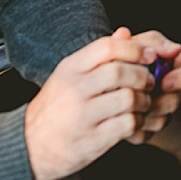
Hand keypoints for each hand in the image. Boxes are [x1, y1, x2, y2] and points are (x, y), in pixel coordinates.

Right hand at [23, 28, 154, 179]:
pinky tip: (135, 120)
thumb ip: (98, 55)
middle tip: (150, 82)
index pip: (107, 47)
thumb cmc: (55, 107)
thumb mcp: (69, 75)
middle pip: (121, 72)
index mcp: (70, 69)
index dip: (135, 49)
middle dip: (143, 76)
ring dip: (144, 100)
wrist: (30, 146)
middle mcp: (74, 90)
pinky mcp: (91, 140)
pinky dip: (138, 121)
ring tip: (144, 102)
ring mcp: (82, 116)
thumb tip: (125, 32)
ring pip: (128, 98)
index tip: (150, 56)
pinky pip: (127, 124)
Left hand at [123, 31, 180, 141]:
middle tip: (138, 94)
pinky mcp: (146, 128)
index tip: (165, 81)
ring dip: (143, 111)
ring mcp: (159, 110)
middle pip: (177, 99)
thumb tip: (175, 49)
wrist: (98, 78)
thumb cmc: (120, 57)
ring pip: (163, 118)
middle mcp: (171, 89)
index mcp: (174, 65)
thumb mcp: (135, 43)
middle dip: (158, 99)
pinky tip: (120, 115)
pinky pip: (146, 132)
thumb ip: (153, 42)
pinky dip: (132, 124)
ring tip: (125, 102)